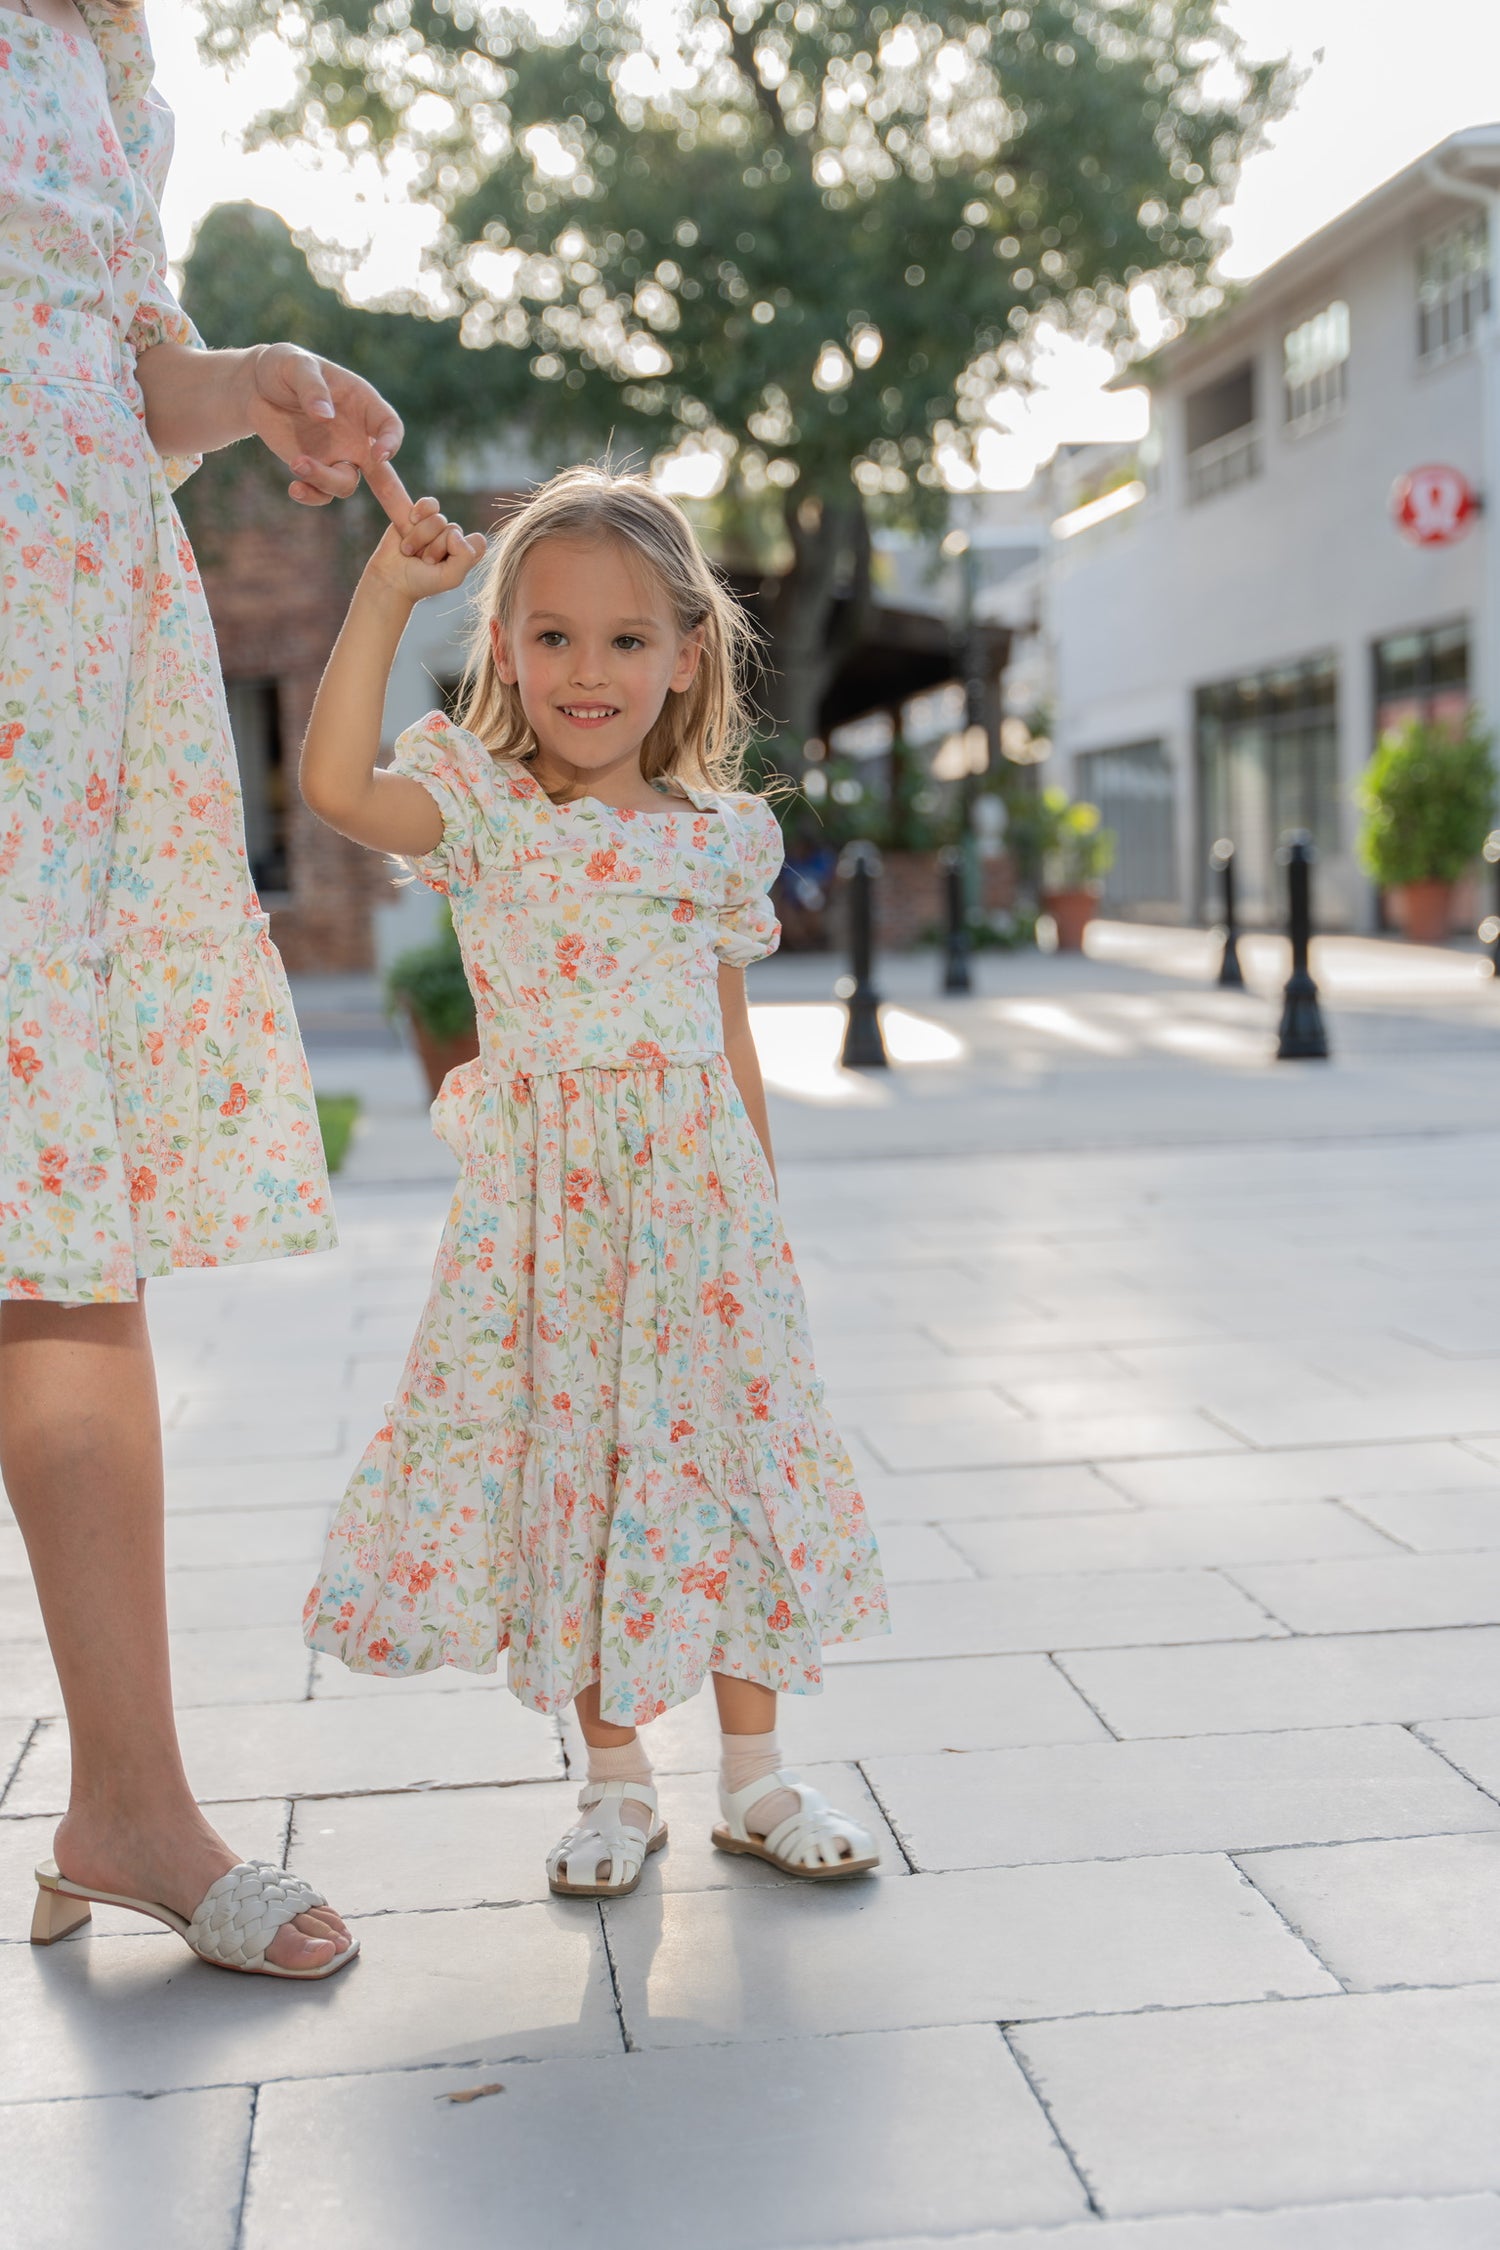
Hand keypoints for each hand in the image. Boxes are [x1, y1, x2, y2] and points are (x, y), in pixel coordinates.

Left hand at [247, 344, 403, 508]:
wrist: (256, 385)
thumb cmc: (284, 366)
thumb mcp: (297, 365)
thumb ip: (312, 388)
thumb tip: (325, 415)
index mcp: (363, 404)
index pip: (389, 426)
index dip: (391, 442)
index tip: (379, 454)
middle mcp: (357, 436)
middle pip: (384, 472)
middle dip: (396, 498)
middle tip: (407, 520)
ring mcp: (338, 456)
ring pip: (346, 484)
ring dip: (324, 480)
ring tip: (297, 463)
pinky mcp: (315, 469)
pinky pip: (321, 493)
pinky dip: (311, 495)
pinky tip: (294, 487)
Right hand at [365, 494, 487, 602]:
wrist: (391, 577)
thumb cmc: (422, 581)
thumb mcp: (451, 577)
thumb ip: (465, 557)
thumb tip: (455, 532)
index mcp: (466, 554)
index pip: (478, 542)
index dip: (461, 551)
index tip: (444, 565)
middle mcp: (454, 539)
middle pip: (454, 530)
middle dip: (435, 548)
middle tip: (423, 562)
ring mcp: (437, 526)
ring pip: (438, 520)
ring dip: (421, 537)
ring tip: (411, 551)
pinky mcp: (420, 516)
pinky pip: (429, 504)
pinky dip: (420, 512)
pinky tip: (411, 522)